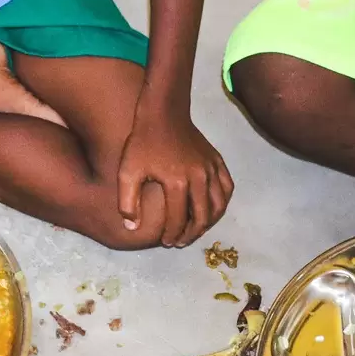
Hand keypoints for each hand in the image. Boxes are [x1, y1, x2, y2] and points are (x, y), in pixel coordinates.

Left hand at [116, 107, 232, 246]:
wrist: (162, 113)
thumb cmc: (142, 142)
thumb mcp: (127, 171)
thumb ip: (128, 202)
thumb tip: (132, 228)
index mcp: (177, 183)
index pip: (177, 219)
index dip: (171, 234)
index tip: (166, 242)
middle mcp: (199, 178)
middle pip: (201, 217)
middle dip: (191, 234)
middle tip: (180, 242)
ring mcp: (211, 169)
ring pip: (218, 206)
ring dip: (208, 222)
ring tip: (195, 230)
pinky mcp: (217, 161)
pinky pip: (227, 188)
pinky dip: (222, 203)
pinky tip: (211, 209)